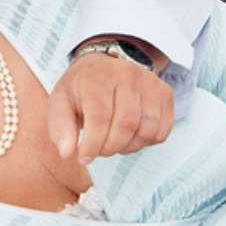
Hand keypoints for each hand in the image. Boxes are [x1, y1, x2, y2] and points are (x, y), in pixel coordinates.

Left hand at [48, 52, 174, 162]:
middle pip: (126, 125)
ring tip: (113, 143)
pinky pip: (162, 130)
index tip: (84, 158)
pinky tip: (130, 137)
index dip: (93, 144)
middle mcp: (127, 75)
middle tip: (98, 151)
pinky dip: (146, 142)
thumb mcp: (60, 103)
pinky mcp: (165, 92)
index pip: (100, 118)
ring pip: (147, 130)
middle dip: (110, 148)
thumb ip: (61, 128)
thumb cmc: (80, 89)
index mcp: (97, 77)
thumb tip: (67, 153)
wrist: (102, 66)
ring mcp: (150, 82)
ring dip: (129, 147)